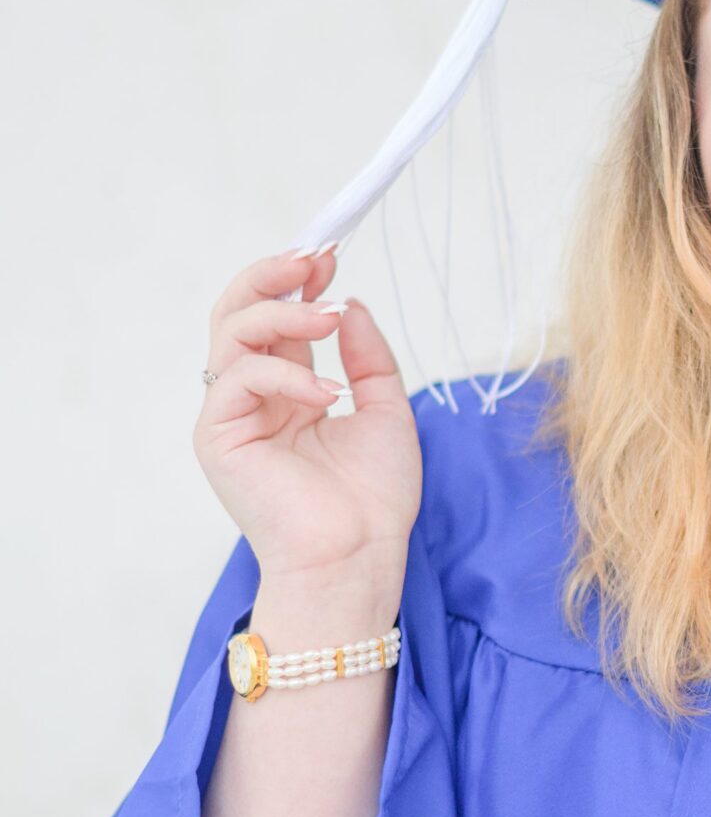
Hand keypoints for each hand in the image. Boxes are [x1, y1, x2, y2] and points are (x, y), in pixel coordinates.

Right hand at [193, 246, 420, 597]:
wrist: (357, 557)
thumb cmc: (373, 500)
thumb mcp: (386, 411)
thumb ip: (368, 357)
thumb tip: (350, 304)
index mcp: (288, 389)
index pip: (276, 318)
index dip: (295, 282)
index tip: (329, 259)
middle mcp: (254, 396)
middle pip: (236, 312)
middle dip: (270, 276)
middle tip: (312, 262)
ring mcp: (231, 414)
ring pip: (231, 332)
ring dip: (282, 313)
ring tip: (327, 318)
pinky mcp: (217, 437)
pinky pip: (238, 377)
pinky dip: (283, 372)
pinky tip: (325, 393)